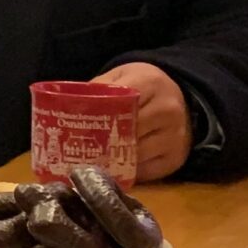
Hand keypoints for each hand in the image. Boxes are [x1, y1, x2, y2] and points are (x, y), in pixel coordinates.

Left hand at [92, 62, 191, 180]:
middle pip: (129, 131)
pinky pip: (148, 171)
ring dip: (116, 159)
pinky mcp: (177, 158)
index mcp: (152, 83)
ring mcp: (176, 136)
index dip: (101, 117)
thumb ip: (99, 88)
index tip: (82, 128)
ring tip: (95, 160)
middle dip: (105, 141)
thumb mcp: (122, 76)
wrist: (178, 97)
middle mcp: (168, 110)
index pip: (122, 102)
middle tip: (82, 149)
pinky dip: (129, 170)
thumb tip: (69, 109)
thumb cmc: (143, 87)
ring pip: (138, 154)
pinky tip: (115, 167)